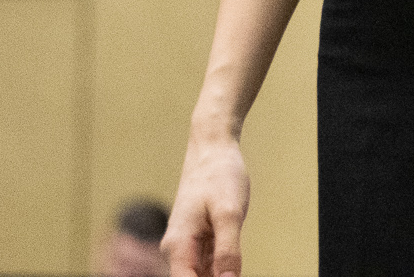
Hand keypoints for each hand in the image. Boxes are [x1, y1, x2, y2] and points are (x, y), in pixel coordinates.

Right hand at [163, 128, 250, 276]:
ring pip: (202, 274)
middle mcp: (177, 249)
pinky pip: (209, 263)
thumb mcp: (229, 213)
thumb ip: (228, 250)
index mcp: (177, 246)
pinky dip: (221, 270)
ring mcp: (187, 244)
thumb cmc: (220, 176)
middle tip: (236, 274)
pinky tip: (235, 270)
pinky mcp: (199, 238)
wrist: (213, 150)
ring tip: (236, 271)